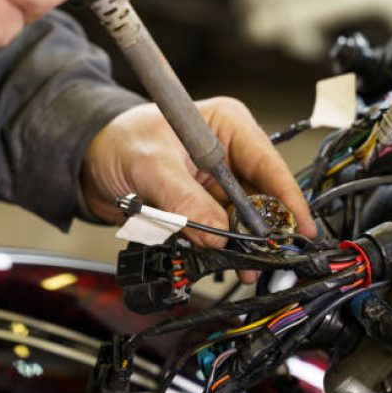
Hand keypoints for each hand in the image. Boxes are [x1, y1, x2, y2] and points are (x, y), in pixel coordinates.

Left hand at [82, 97, 316, 281]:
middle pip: (261, 195)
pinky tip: (220, 258)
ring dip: (241, 242)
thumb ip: (184, 198)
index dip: (288, 197)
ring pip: (241, 218)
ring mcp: (216, 182)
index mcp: (227, 126)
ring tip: (245, 265)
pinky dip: (219, 245)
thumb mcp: (150, 163)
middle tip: (269, 255)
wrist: (90, 162)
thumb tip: (217, 231)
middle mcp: (228, 154)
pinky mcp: (203, 204)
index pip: (268, 163)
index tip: (302, 226)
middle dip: (264, 228)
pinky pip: (219, 229)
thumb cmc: (117, 141)